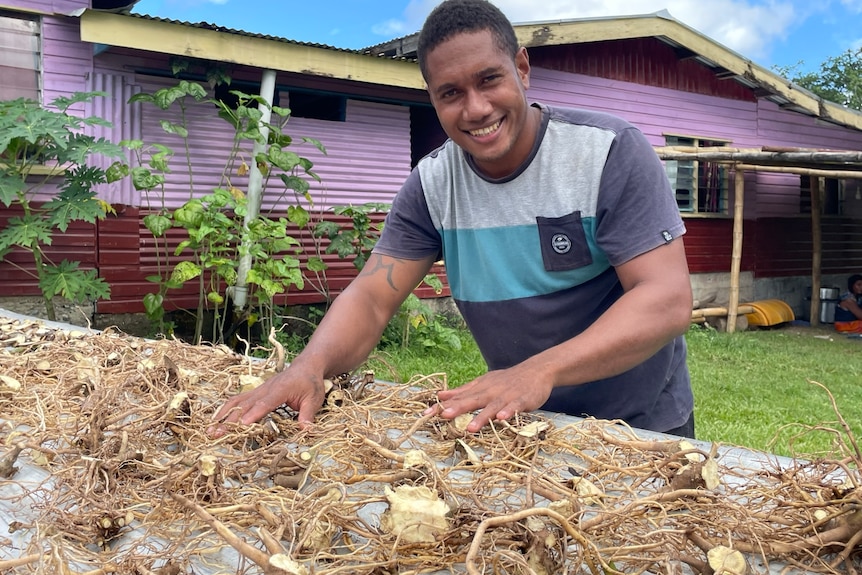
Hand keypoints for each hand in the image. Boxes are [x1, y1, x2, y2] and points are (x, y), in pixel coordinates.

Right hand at [208, 367, 325, 436]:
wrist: (306, 365)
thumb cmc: (310, 382)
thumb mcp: (314, 399)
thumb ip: (308, 415)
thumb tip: (306, 431)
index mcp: (280, 389)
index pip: (265, 403)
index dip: (253, 414)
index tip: (242, 425)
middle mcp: (265, 388)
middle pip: (245, 404)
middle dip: (230, 420)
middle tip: (216, 433)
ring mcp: (259, 389)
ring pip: (237, 401)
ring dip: (223, 415)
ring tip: (210, 429)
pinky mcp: (256, 392)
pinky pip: (238, 399)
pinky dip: (226, 409)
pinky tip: (217, 419)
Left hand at [425, 364, 554, 432]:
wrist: (536, 370)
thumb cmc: (506, 380)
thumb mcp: (482, 383)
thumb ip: (462, 391)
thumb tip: (440, 396)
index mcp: (480, 388)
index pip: (458, 397)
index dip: (442, 405)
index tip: (425, 414)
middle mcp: (490, 391)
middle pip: (472, 400)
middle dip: (458, 408)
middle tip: (443, 416)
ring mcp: (506, 396)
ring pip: (492, 407)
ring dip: (482, 417)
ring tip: (471, 428)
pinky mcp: (522, 400)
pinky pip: (514, 407)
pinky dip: (508, 412)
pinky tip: (502, 419)